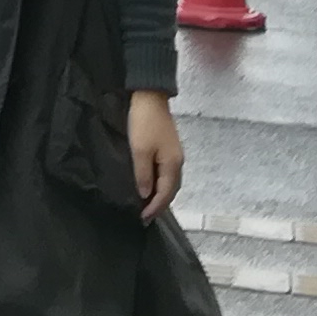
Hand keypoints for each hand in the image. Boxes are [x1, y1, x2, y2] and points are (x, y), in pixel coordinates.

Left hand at [129, 89, 183, 222]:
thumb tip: (145, 195)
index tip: (143, 218)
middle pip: (171, 190)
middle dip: (160, 205)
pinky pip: (166, 173)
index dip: (155, 208)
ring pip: (169, 182)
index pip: (166, 194)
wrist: (150, 97)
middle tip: (145, 216)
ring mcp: (174, 154)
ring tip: (147, 205)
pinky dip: (160, 183)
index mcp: (172, 164)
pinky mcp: (168, 148)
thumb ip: (142, 175)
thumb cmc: (144, 123)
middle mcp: (177, 162)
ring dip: (160, 195)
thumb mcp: (139, 150)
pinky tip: (150, 184)